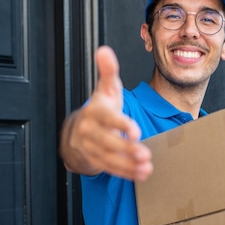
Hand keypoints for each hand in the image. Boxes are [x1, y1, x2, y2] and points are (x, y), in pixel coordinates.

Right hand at [60, 46, 152, 179]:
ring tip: (146, 166)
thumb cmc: (99, 108)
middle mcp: (91, 131)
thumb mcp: (105, 89)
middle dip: (127, 149)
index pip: (107, 118)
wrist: (78, 131)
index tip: (135, 132)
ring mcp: (92, 147)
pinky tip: (141, 173)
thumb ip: (108, 71)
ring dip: (128, 164)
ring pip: (110, 158)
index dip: (121, 124)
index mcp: (96, 112)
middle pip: (108, 142)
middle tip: (145, 154)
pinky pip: (111, 168)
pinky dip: (127, 172)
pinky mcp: (97, 160)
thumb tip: (104, 51)